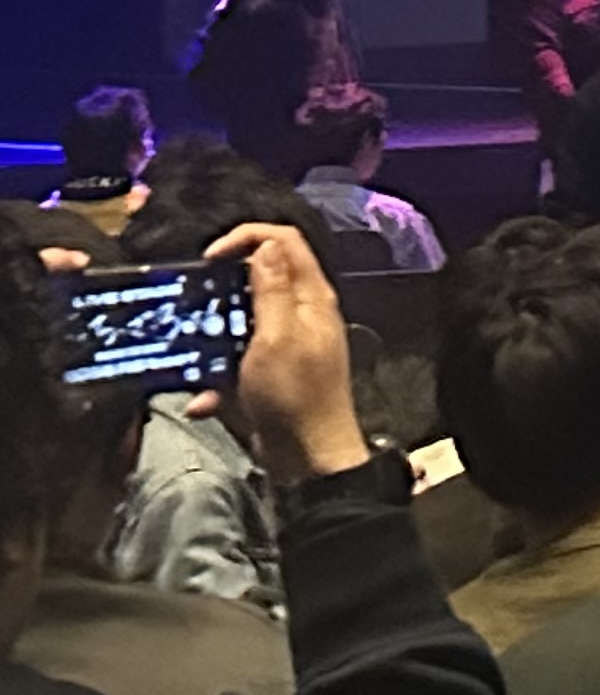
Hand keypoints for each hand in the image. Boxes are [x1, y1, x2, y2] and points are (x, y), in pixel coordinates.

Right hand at [198, 223, 363, 486]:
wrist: (308, 456)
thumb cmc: (294, 396)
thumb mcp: (276, 338)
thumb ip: (272, 291)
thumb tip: (266, 245)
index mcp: (311, 297)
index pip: (285, 242)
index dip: (247, 237)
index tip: (209, 258)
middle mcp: (303, 313)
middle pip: (261, 279)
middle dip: (223, 290)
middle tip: (194, 305)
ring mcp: (289, 343)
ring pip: (242, 324)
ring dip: (214, 342)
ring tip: (193, 358)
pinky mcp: (273, 372)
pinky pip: (238, 364)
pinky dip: (218, 380)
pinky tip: (205, 401)